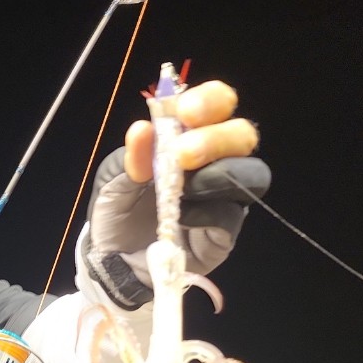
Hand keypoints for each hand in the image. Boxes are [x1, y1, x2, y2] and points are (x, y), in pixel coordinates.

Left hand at [82, 80, 269, 307]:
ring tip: (184, 187)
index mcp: (189, 136)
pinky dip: (207, 212)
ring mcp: (224, 196)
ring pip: (249, 173)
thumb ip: (130, 157)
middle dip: (216, 137)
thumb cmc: (117, 212)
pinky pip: (230, 214)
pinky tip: (181, 218)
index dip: (209, 101)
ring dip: (219, 173)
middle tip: (183, 153)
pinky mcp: (225, 230)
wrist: (114, 262)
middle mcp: (215, 161)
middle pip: (242, 134)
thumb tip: (142, 129)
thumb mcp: (113, 181)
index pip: (217, 104)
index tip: (183, 111)